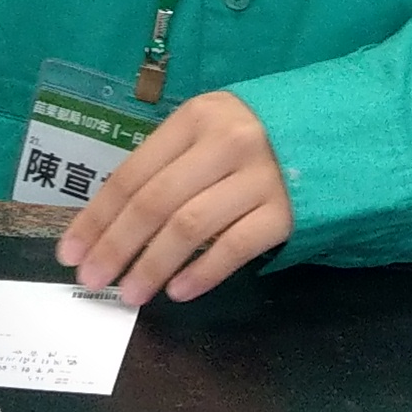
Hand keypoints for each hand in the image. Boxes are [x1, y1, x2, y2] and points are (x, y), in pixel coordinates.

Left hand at [62, 92, 291, 306]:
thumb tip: (111, 224)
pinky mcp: (287, 210)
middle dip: (116, 245)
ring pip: (190, 227)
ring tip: (130, 293)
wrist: (340, 132)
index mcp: (196, 119)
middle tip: (93, 279)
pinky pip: (236, 247)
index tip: (71, 251)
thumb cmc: (261, 136)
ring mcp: (260, 176)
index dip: (97, 217)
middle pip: (155, 202)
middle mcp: (226, 142)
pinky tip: (179, 291)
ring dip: (153, 265)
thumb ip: (170, 164)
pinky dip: (203, 272)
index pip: (132, 174)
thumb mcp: (212, 131)